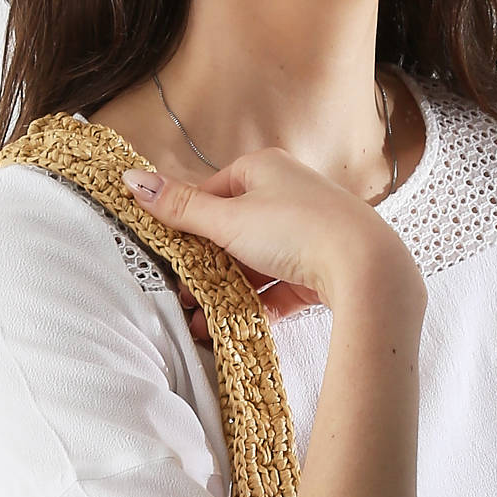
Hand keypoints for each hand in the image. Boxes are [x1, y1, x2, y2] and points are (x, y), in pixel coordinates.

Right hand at [121, 145, 421, 318]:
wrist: (365, 268)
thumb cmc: (299, 230)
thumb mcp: (229, 218)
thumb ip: (180, 208)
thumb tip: (131, 178)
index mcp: (266, 169)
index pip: (214, 193)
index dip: (188, 226)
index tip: (169, 256)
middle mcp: (289, 196)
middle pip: (234, 234)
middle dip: (205, 269)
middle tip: (182, 297)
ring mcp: (308, 235)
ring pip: (256, 266)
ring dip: (227, 294)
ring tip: (202, 322)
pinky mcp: (322, 271)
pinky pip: (281, 289)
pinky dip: (258, 307)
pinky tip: (237, 327)